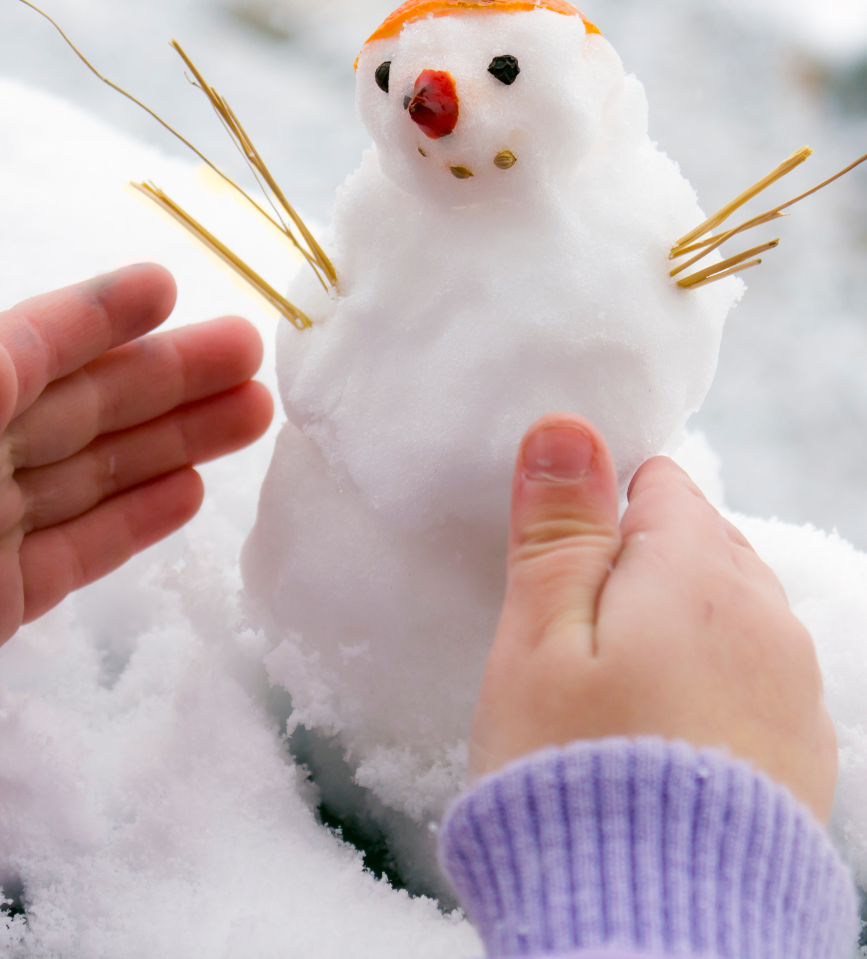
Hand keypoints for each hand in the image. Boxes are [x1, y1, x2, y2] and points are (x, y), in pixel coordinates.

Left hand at [0, 264, 271, 785]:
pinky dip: (136, 520)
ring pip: (95, 473)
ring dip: (172, 441)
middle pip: (80, 410)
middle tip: (248, 351)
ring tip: (248, 415)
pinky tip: (188, 494)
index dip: (91, 319)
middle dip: (165, 377)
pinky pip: (81, 548)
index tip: (163, 288)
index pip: (19, 357)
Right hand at [469, 413, 835, 821]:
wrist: (651, 927)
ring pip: (727, 610)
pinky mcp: (799, 749)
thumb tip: (568, 428)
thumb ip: (558, 530)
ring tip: (610, 688)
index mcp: (697, 574)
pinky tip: (660, 732)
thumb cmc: (571, 773)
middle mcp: (766, 618)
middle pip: (698, 544)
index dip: (598, 510)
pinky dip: (707, 681)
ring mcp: (793, 688)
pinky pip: (751, 676)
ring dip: (672, 624)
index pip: (658, 485)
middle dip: (635, 564)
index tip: (558, 564)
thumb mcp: (538, 639)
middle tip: (571, 633)